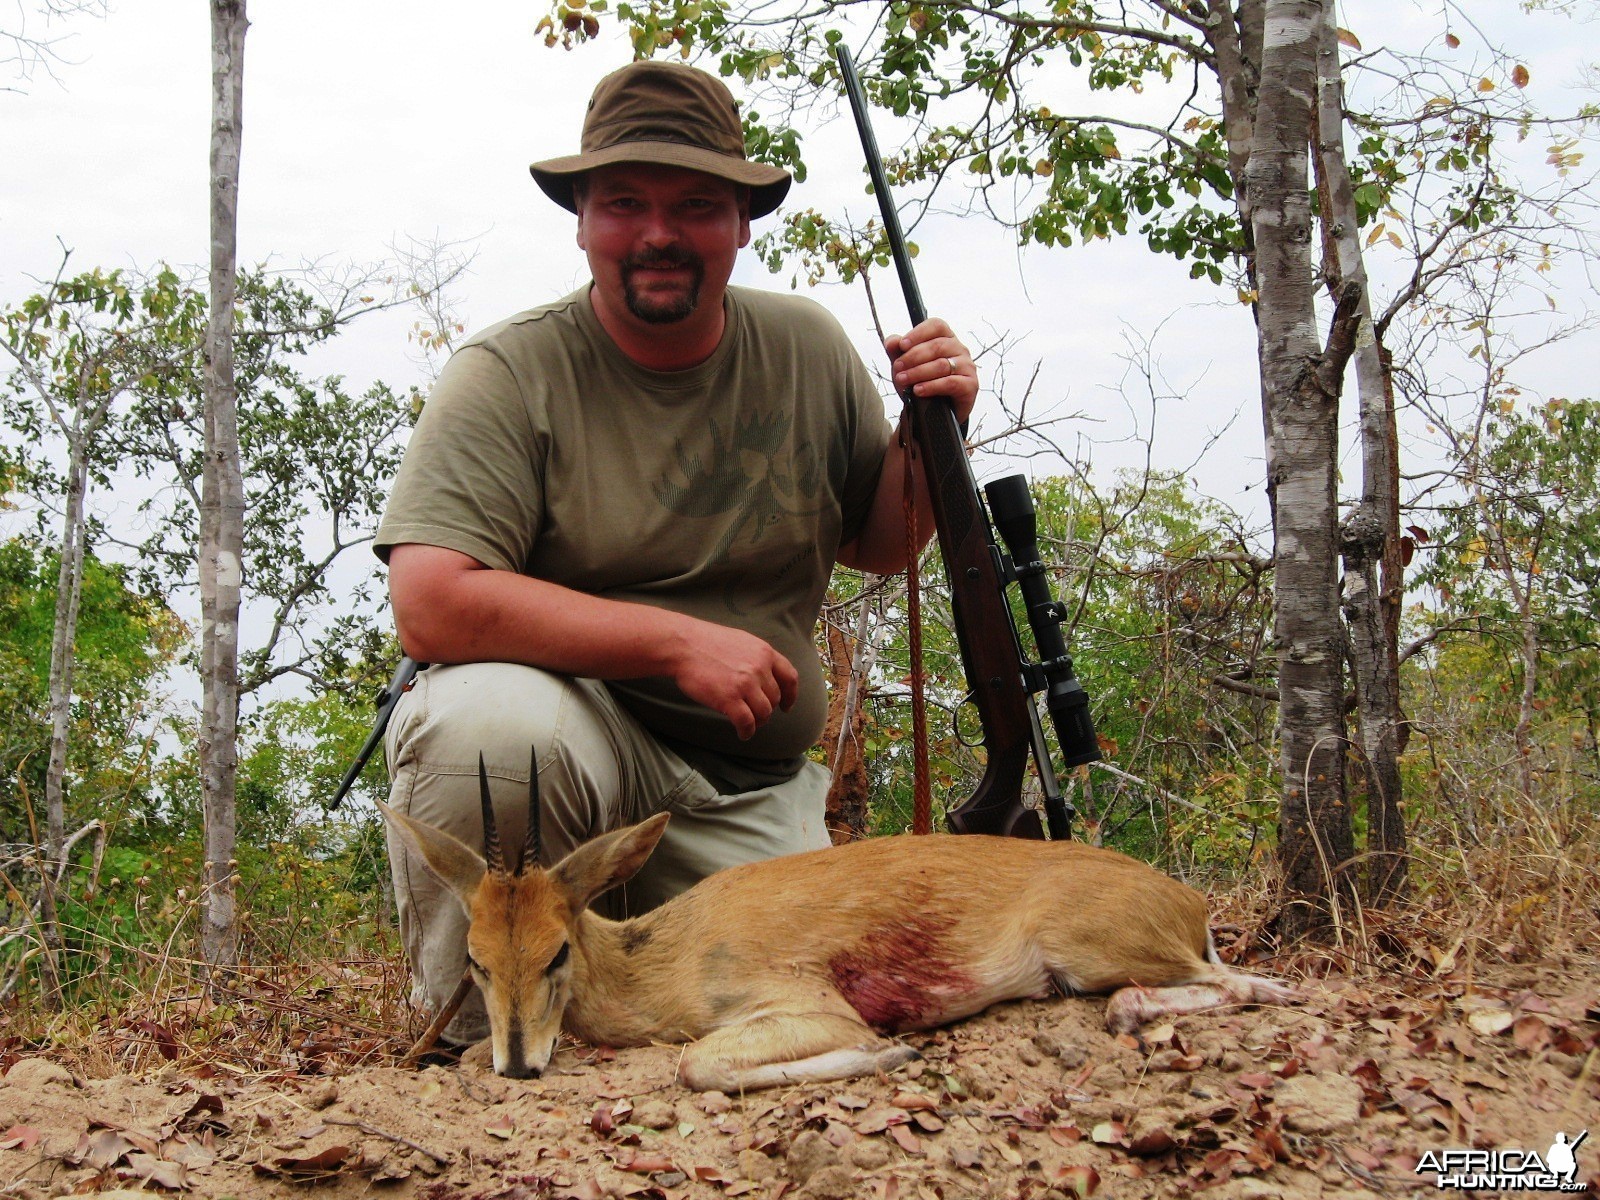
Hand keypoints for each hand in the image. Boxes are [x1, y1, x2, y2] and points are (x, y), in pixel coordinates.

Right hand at [666, 616, 798, 740]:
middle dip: (767, 709)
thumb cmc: (706, 643)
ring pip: (764, 713)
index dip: (791, 695)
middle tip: (756, 715)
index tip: (786, 706)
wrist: (683, 645)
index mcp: (764, 652)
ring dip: (758, 722)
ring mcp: (745, 684)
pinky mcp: (730, 699)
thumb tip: (765, 676)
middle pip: (774, 698)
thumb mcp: (741, 641)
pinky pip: (747, 723)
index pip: (789, 677)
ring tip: (748, 724)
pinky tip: (742, 734)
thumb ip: (756, 657)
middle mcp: (759, 668)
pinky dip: (747, 732)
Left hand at [884, 317, 978, 428]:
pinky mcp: (970, 385)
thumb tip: (892, 341)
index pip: (936, 326)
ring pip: (941, 365)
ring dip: (918, 372)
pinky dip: (931, 386)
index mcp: (946, 338)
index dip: (919, 333)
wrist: (933, 413)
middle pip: (937, 346)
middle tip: (898, 367)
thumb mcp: (906, 366)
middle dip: (913, 357)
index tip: (902, 345)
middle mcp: (960, 349)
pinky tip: (918, 390)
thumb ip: (897, 352)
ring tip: (903, 380)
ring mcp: (967, 366)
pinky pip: (950, 383)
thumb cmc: (923, 383)